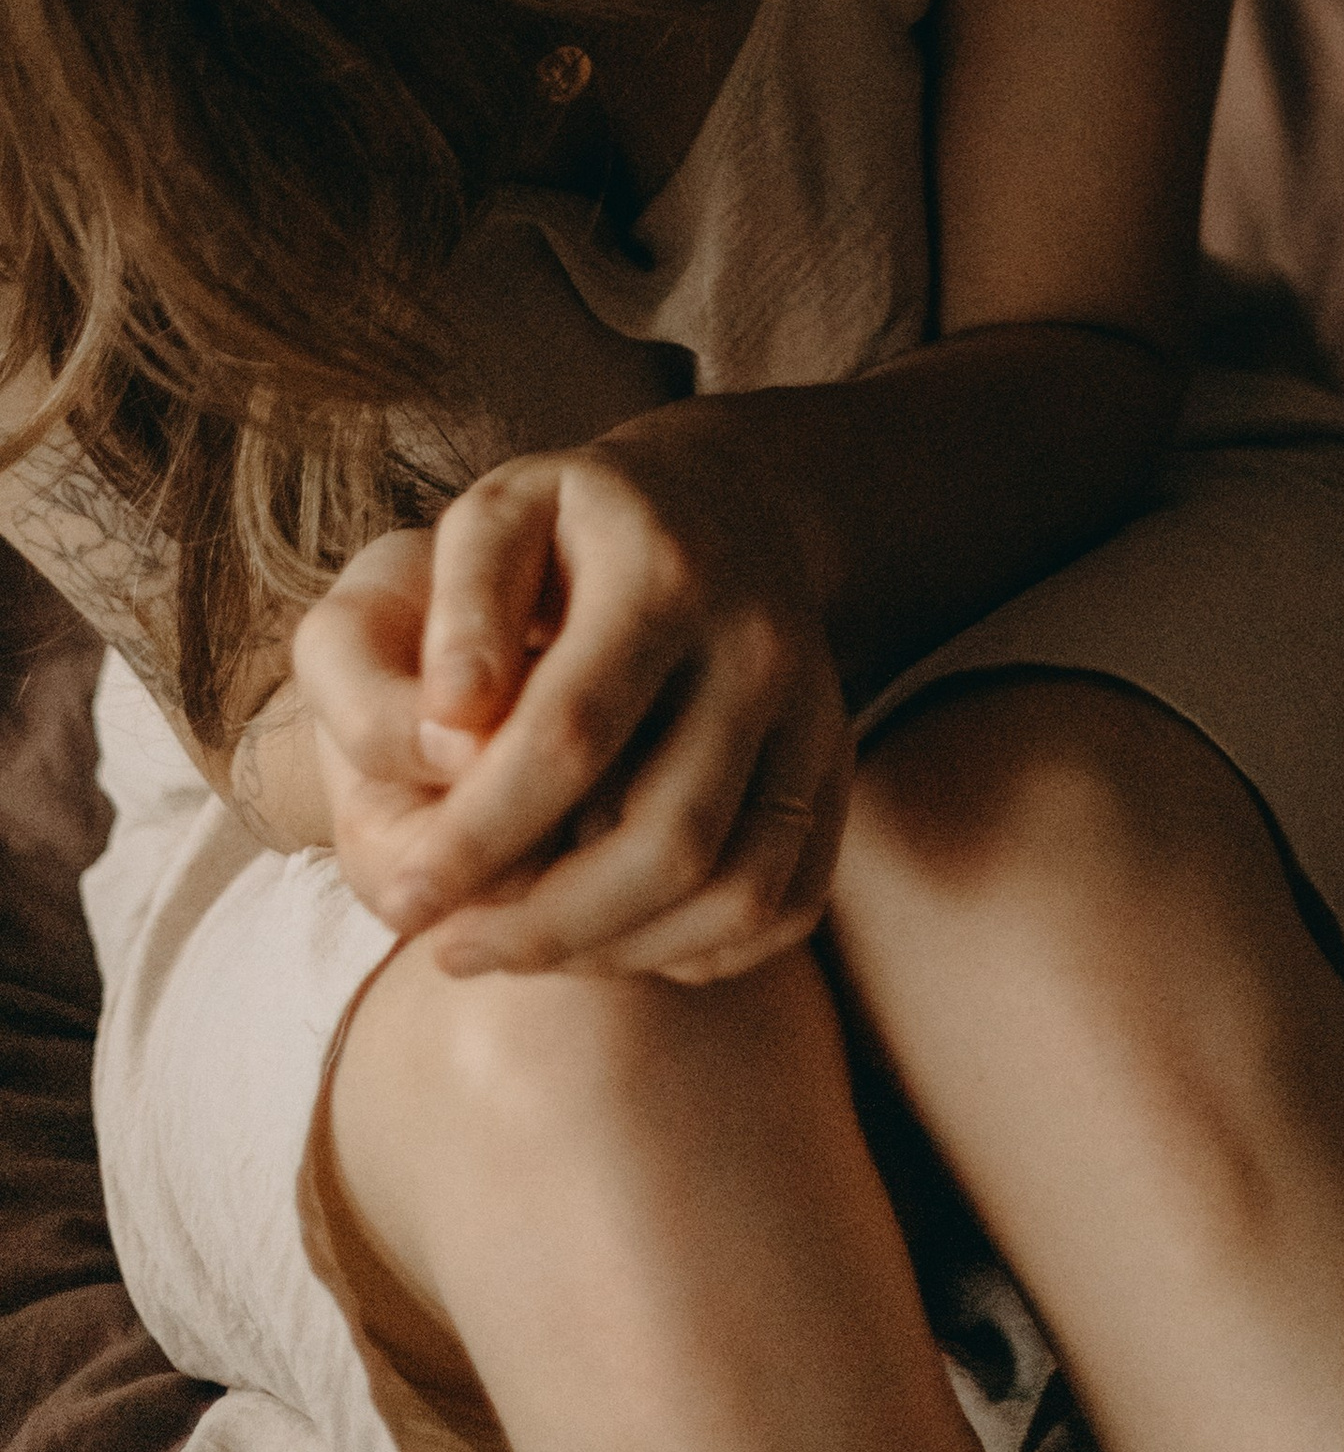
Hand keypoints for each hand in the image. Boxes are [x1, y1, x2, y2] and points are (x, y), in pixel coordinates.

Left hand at [293, 414, 854, 983]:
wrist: (726, 500)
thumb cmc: (578, 519)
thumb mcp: (501, 513)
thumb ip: (460, 607)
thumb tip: (447, 731)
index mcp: (664, 574)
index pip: (571, 737)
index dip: (478, 835)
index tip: (403, 899)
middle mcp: (759, 647)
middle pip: (669, 839)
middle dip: (546, 924)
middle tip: (447, 948)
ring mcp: (813, 713)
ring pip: (739, 889)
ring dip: (617, 951)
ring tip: (514, 949)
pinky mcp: (833, 767)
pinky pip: (785, 902)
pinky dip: (695, 949)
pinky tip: (603, 938)